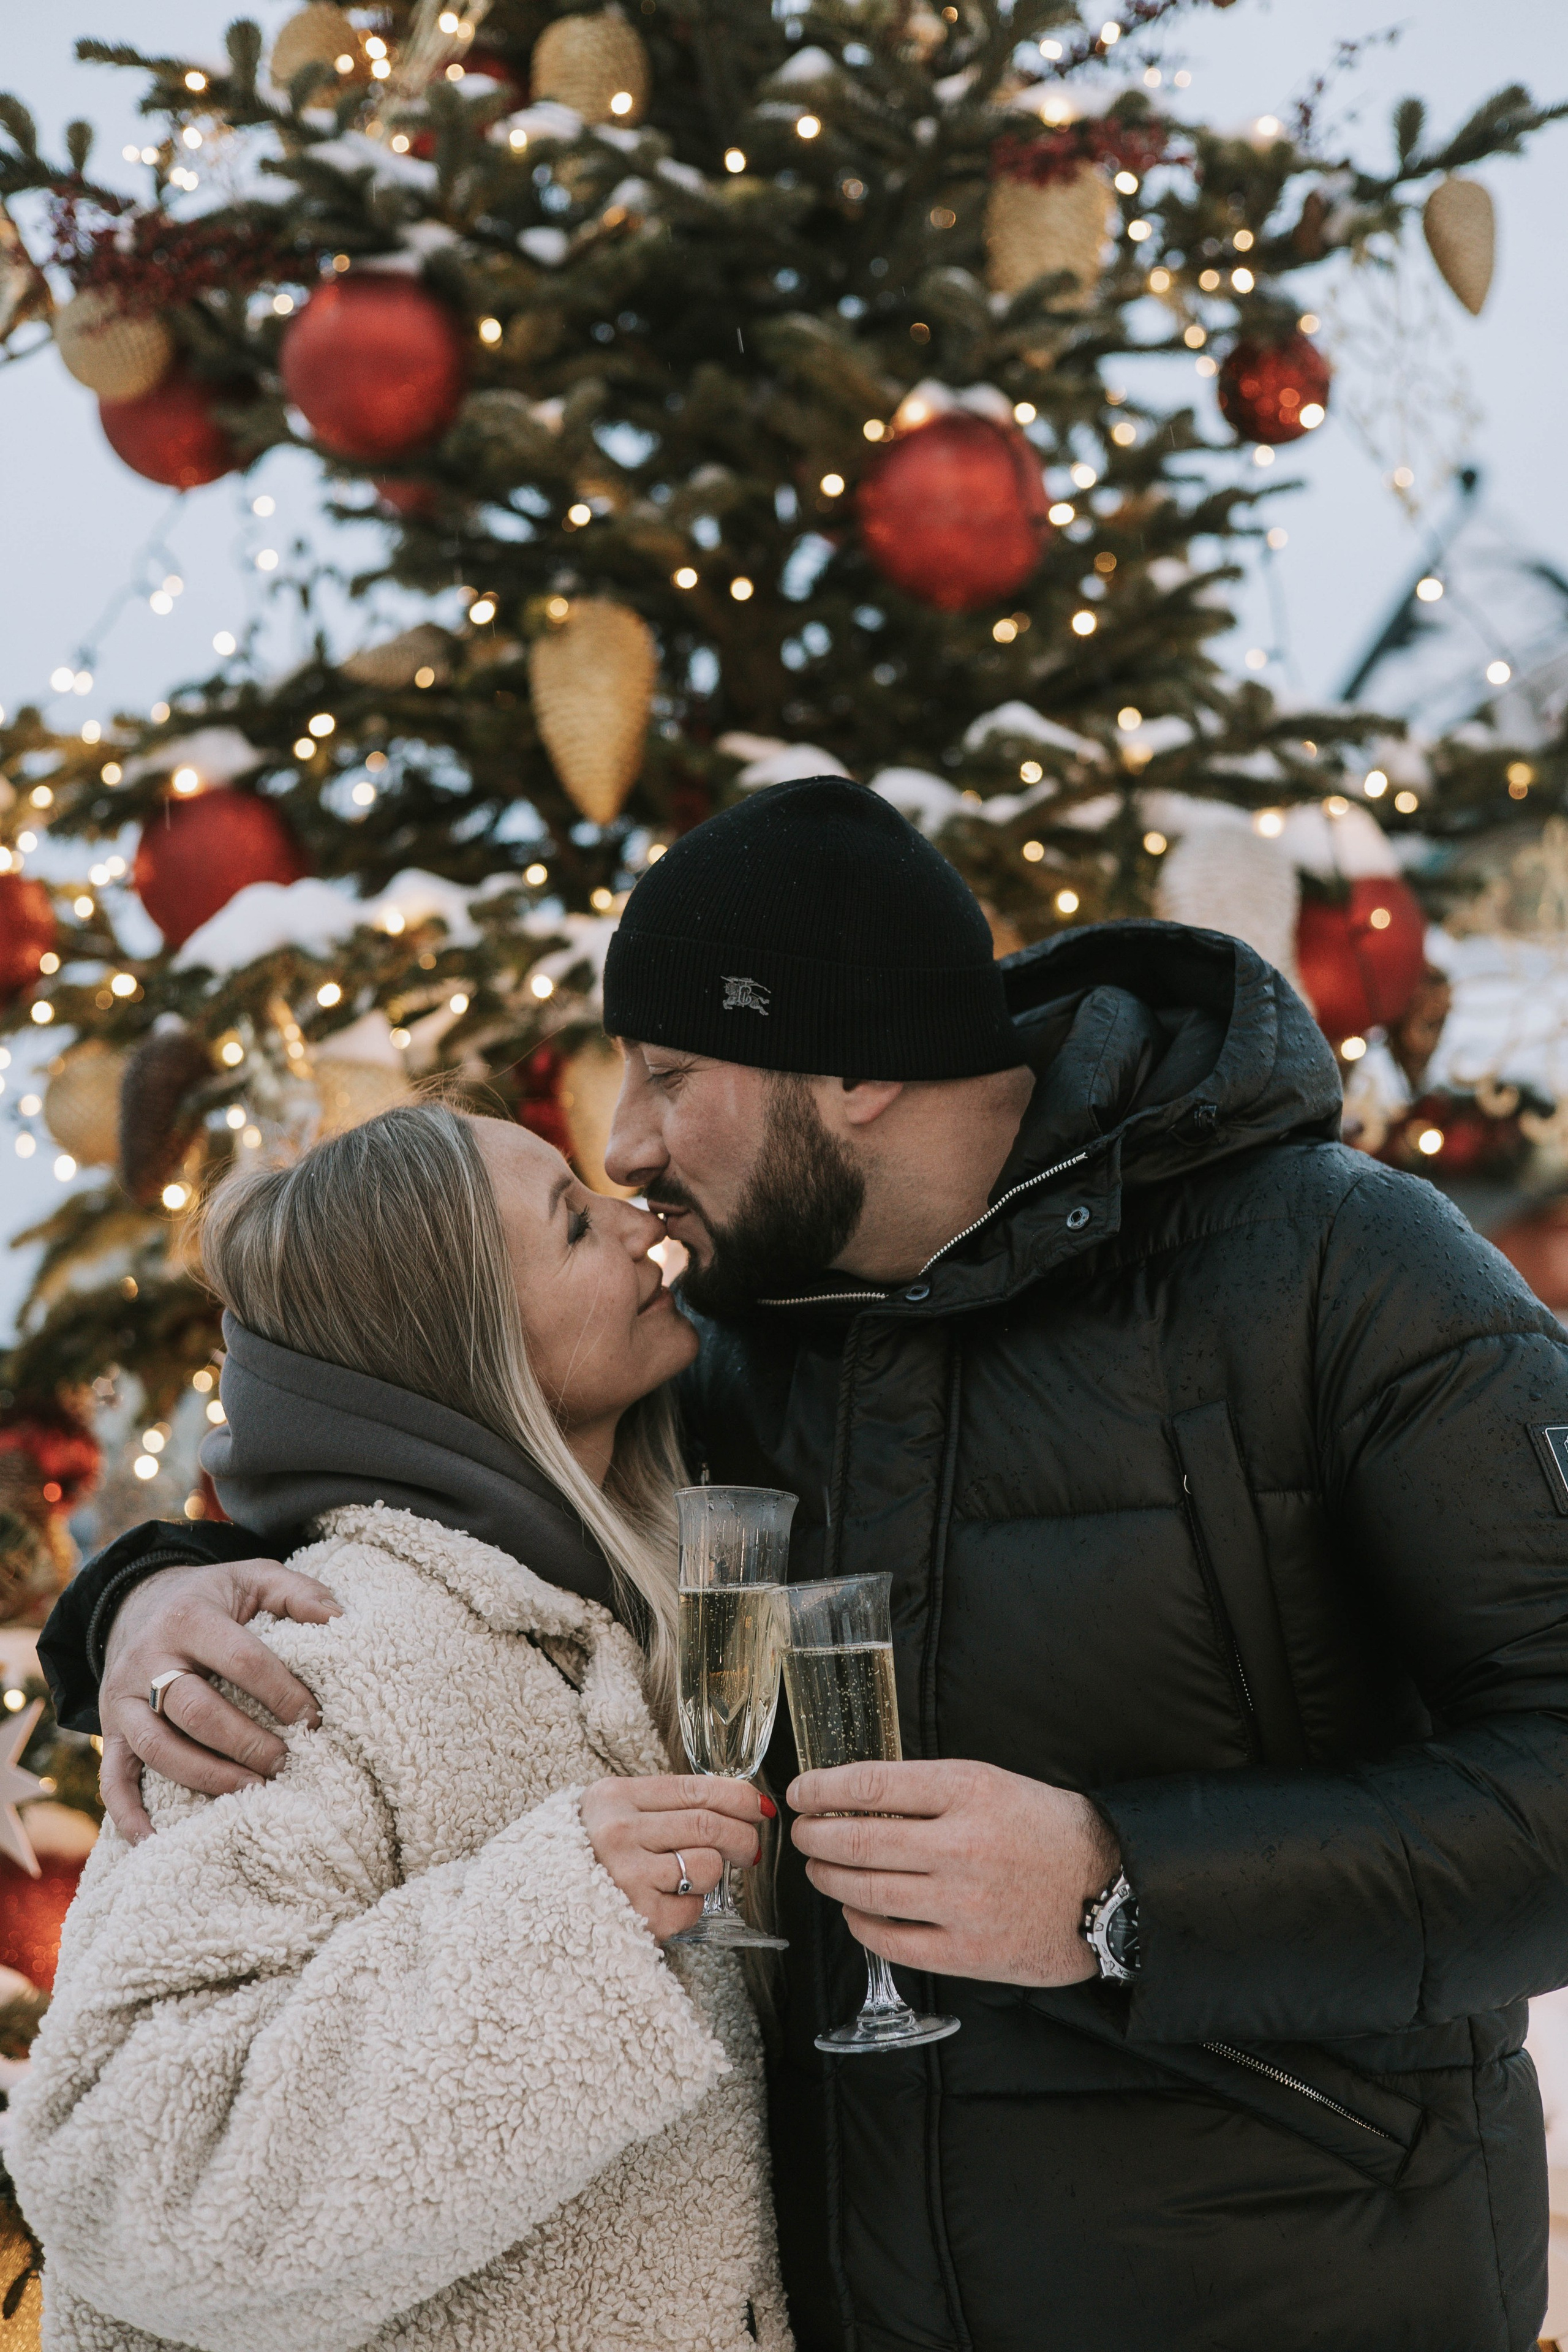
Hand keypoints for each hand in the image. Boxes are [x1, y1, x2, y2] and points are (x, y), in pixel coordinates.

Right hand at [99, 1559, 343, 1844]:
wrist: (139, 1604)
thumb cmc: (212, 1598)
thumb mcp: (253, 1578)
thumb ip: (298, 1592)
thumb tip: (340, 1619)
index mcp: (190, 1619)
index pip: (242, 1660)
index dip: (282, 1692)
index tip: (314, 1719)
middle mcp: (149, 1659)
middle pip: (196, 1710)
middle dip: (246, 1742)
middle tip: (286, 1762)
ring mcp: (123, 1699)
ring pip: (159, 1748)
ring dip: (207, 1777)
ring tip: (252, 1791)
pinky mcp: (111, 1730)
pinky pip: (113, 1778)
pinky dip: (130, 1813)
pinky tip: (157, 1839)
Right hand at [580, 1773, 769, 1943]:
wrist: (540, 1908)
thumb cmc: (586, 1857)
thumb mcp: (613, 1814)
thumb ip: (661, 1805)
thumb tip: (735, 1805)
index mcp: (613, 1797)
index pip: (694, 1788)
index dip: (738, 1796)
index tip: (759, 1807)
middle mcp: (618, 1831)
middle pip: (709, 1824)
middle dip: (743, 1836)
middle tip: (750, 1848)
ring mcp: (627, 1876)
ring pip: (707, 1865)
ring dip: (714, 1873)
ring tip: (694, 1876)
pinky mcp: (639, 1917)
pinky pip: (693, 1906)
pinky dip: (691, 1906)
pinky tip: (667, 1902)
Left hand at [788, 1758, 1118, 1988]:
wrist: (1108, 1887)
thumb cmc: (1046, 1829)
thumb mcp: (992, 1783)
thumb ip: (929, 1790)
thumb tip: (856, 1796)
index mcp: (969, 1791)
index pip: (871, 1785)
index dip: (823, 1788)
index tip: (801, 1792)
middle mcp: (963, 1846)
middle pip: (858, 1840)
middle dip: (815, 1836)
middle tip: (801, 1832)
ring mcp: (963, 1904)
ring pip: (867, 1891)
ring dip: (829, 1877)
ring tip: (819, 1868)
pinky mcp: (967, 1953)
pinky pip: (891, 1940)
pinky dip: (860, 1923)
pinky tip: (854, 1909)